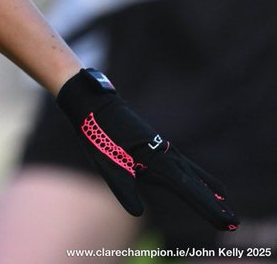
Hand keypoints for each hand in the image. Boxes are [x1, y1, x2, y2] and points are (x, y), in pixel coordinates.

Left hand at [56, 68, 238, 230]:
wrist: (96, 105)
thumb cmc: (98, 136)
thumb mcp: (106, 165)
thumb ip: (123, 190)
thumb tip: (136, 213)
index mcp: (157, 160)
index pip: (188, 190)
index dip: (208, 207)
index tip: (226, 221)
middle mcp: (166, 155)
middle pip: (196, 185)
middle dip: (215, 205)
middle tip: (233, 224)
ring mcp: (165, 150)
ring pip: (193, 175)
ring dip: (210, 192)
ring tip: (226, 206)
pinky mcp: (159, 148)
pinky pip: (186, 168)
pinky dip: (200, 179)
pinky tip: (208, 186)